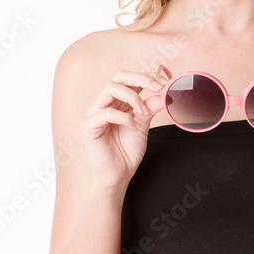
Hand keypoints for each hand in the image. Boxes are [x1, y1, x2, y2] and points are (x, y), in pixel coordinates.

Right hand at [80, 69, 167, 190]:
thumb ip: (150, 108)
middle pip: (118, 77)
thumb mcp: (143, 126)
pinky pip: (106, 113)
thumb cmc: (127, 152)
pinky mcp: (88, 126)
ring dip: (132, 96)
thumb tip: (165, 92)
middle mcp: (103, 103)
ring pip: (110, 88)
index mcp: (117, 102)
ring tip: (144, 112)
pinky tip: (134, 128)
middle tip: (158, 86)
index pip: (129, 79)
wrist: (117, 176)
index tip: (165, 82)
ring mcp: (94, 113)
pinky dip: (124, 118)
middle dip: (140, 78)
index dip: (147, 76)